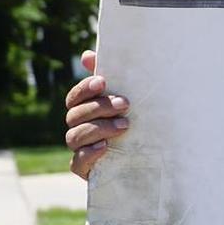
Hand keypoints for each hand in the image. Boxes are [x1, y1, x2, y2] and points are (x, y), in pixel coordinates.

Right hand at [64, 50, 129, 178]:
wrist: (148, 161)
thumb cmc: (136, 123)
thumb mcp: (128, 100)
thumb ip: (112, 77)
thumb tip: (86, 54)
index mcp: (86, 110)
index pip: (75, 97)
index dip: (85, 89)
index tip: (103, 82)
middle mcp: (79, 128)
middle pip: (75, 115)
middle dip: (99, 107)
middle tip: (125, 104)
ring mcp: (81, 149)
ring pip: (75, 136)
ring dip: (99, 128)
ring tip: (125, 126)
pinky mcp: (86, 170)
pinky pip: (77, 162)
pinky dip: (89, 154)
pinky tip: (105, 147)